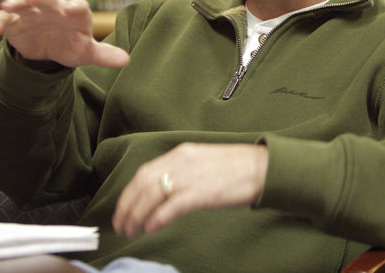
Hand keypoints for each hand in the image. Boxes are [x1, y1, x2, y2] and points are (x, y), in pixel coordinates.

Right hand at [0, 0, 128, 68]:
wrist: (50, 50)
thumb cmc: (72, 45)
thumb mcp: (87, 52)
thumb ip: (105, 54)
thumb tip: (126, 60)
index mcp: (76, 13)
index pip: (78, 5)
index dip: (75, 6)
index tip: (71, 9)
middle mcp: (54, 8)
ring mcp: (34, 12)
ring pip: (24, 2)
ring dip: (16, 2)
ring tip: (8, 6)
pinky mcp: (17, 21)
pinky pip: (7, 18)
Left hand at [112, 143, 268, 238]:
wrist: (262, 168)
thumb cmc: (237, 168)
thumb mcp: (203, 161)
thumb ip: (182, 172)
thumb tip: (161, 192)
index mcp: (181, 153)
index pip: (143, 173)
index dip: (128, 194)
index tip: (122, 209)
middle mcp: (182, 161)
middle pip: (142, 184)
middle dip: (126, 207)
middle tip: (121, 225)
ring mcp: (191, 176)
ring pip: (151, 195)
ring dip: (137, 216)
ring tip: (132, 231)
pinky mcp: (202, 192)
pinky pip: (171, 206)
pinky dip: (157, 218)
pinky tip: (152, 228)